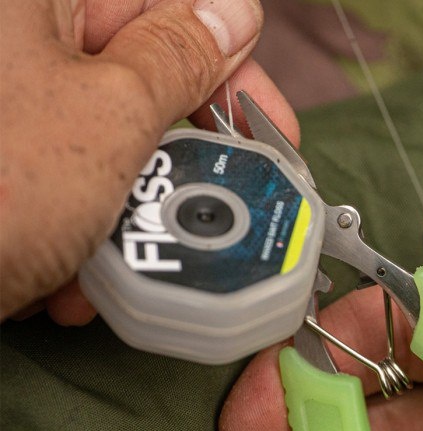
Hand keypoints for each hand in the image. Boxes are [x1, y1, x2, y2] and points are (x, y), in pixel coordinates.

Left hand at [0, 0, 297, 323]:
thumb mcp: (110, 117)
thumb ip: (179, 60)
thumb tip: (233, 14)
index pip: (168, 5)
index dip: (234, 69)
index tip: (270, 128)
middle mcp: (15, 41)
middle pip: (136, 82)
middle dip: (174, 165)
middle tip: (212, 209)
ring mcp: (6, 105)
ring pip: (103, 147)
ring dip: (126, 218)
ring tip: (115, 269)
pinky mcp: (0, 161)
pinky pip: (62, 182)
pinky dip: (78, 236)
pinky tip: (66, 284)